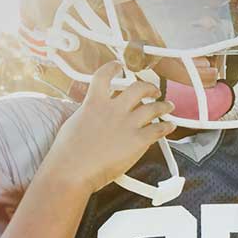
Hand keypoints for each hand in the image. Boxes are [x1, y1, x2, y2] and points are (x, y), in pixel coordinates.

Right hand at [36, 62, 177, 196]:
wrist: (72, 171)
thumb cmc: (67, 153)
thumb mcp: (73, 122)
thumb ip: (88, 113)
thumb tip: (93, 111)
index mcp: (94, 103)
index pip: (103, 76)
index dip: (113, 68)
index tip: (119, 66)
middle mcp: (113, 109)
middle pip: (138, 88)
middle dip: (149, 88)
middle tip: (153, 91)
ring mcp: (127, 124)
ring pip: (153, 108)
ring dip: (163, 106)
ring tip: (168, 106)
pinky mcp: (138, 141)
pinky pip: (159, 129)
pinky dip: (167, 127)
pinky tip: (170, 126)